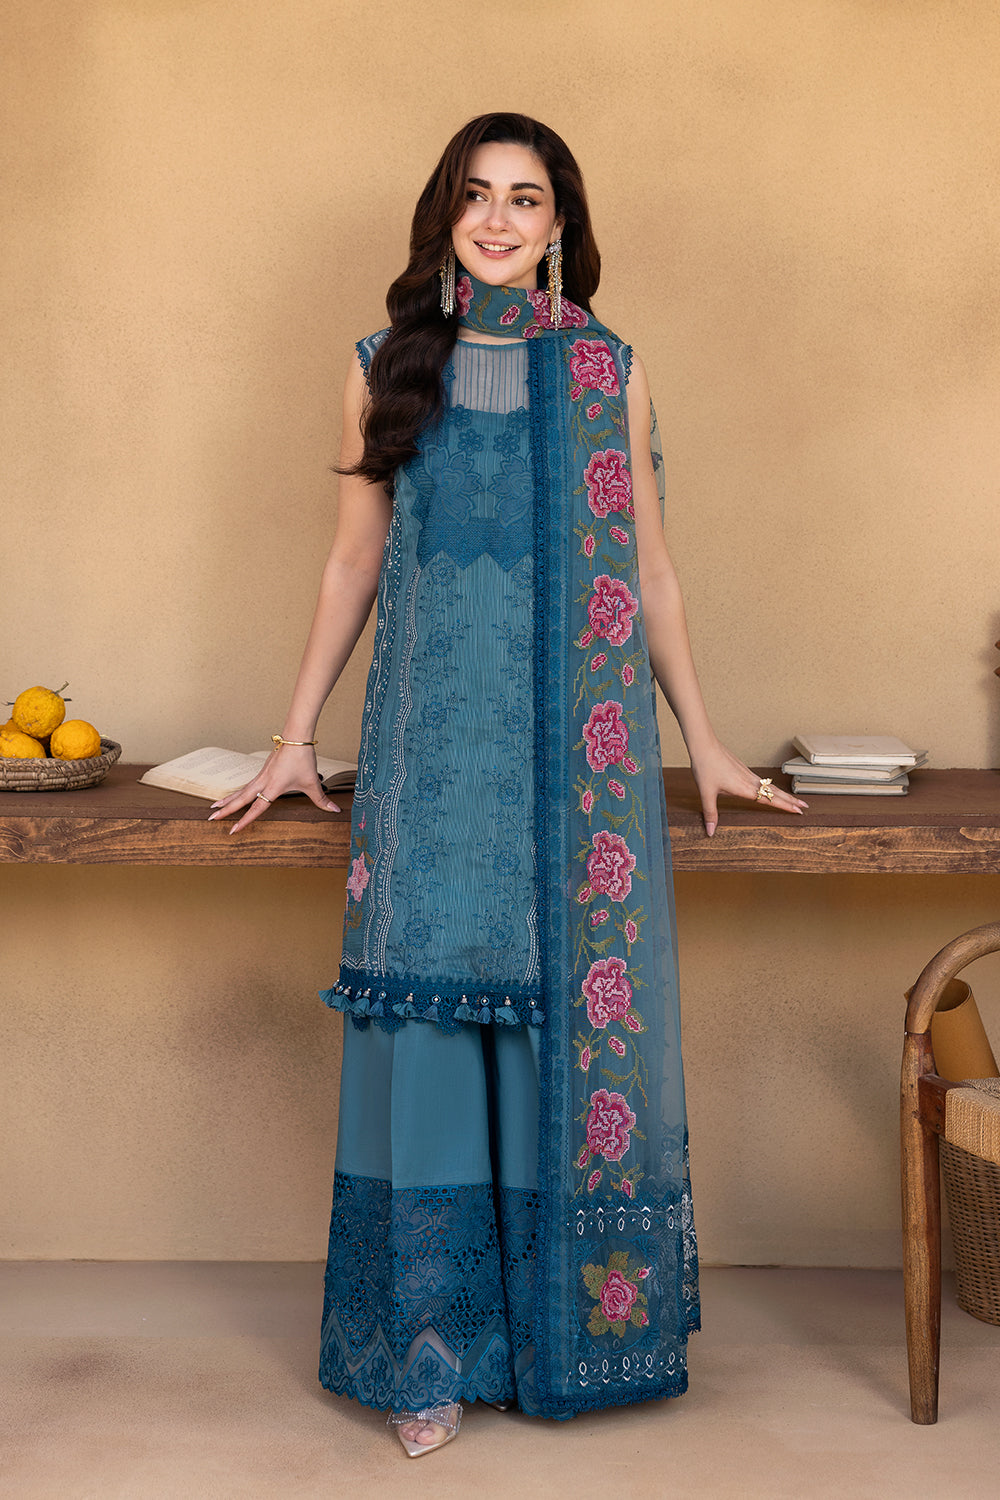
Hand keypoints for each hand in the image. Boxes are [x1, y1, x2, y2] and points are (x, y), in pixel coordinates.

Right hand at [207, 744, 340, 833]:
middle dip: (226, 810)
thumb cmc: (303, 759)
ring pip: (241, 790)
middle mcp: (263, 782)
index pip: (256, 808)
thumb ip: (322, 800)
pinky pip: (247, 784)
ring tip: (215, 807)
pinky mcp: (263, 770)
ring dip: (228, 800)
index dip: (245, 821)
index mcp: (273, 787)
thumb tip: (335, 812)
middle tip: (211, 818)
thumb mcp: (313, 782)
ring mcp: (261, 775)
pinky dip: (238, 791)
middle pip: (240, 799)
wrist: (296, 737)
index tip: (233, 830)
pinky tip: (234, 796)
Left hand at [689, 738, 807, 837]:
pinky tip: (770, 788)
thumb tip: (711, 832)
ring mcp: (748, 774)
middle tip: (805, 806)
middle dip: (791, 800)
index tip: (798, 811)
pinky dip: (772, 787)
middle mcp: (750, 781)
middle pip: (776, 792)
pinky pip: (762, 781)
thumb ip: (710, 813)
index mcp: (744, 788)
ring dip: (783, 793)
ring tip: (793, 799)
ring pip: (770, 786)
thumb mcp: (706, 793)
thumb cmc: (705, 767)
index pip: (770, 800)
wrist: (704, 745)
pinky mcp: (743, 769)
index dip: (785, 806)